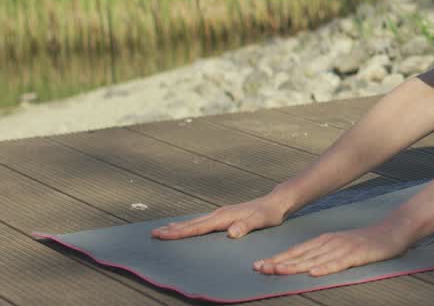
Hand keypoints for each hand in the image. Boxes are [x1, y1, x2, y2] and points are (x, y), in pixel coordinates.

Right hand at [151, 193, 290, 239]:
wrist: (276, 202)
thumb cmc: (270, 213)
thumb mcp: (261, 221)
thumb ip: (247, 226)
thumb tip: (231, 232)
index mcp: (224, 216)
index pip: (198, 227)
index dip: (179, 232)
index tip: (162, 234)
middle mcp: (219, 214)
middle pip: (191, 223)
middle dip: (172, 229)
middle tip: (153, 234)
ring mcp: (221, 214)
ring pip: (195, 221)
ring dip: (178, 227)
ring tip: (162, 230)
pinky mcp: (224, 216)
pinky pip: (202, 222)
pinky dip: (190, 225)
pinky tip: (185, 228)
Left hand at [252, 221, 412, 276]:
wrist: (393, 230)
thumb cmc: (366, 241)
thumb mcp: (340, 244)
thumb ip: (322, 253)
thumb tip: (303, 265)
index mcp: (324, 240)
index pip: (296, 251)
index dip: (277, 258)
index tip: (258, 265)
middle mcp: (330, 243)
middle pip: (300, 255)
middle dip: (279, 263)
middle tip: (259, 269)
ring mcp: (343, 248)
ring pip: (315, 259)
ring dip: (295, 266)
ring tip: (277, 271)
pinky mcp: (357, 255)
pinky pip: (339, 263)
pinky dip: (325, 268)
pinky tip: (313, 273)